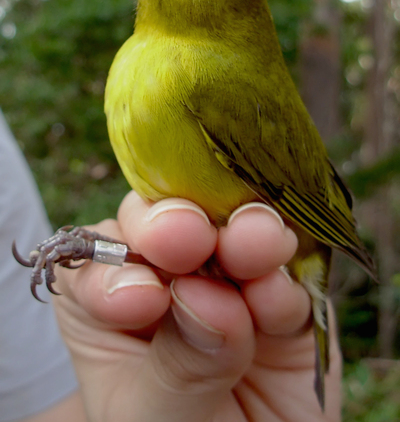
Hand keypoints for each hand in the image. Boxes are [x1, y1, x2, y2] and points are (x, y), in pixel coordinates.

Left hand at [53, 191, 341, 421]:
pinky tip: (278, 297)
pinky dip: (285, 281)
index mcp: (113, 301)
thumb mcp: (154, 419)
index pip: (97, 258)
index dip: (114, 263)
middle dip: (179, 223)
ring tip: (255, 243)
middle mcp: (170, 280)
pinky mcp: (287, 303)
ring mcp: (233, 283)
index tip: (139, 297)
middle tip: (190, 234)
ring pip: (235, 234)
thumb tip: (210, 298)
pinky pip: (291, 279)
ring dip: (244, 234)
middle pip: (167, 223)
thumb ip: (178, 363)